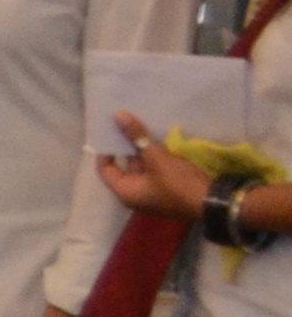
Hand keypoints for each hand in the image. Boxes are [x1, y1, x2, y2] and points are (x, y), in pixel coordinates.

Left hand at [94, 109, 211, 223]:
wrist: (211, 201)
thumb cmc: (178, 184)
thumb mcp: (157, 158)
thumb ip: (137, 137)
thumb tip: (119, 115)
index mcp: (125, 192)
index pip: (105, 170)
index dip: (105, 151)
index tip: (108, 132)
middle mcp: (135, 193)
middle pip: (125, 166)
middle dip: (125, 146)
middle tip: (125, 124)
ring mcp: (152, 190)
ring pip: (142, 166)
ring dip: (142, 148)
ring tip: (140, 125)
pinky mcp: (167, 186)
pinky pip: (155, 168)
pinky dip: (154, 155)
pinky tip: (157, 137)